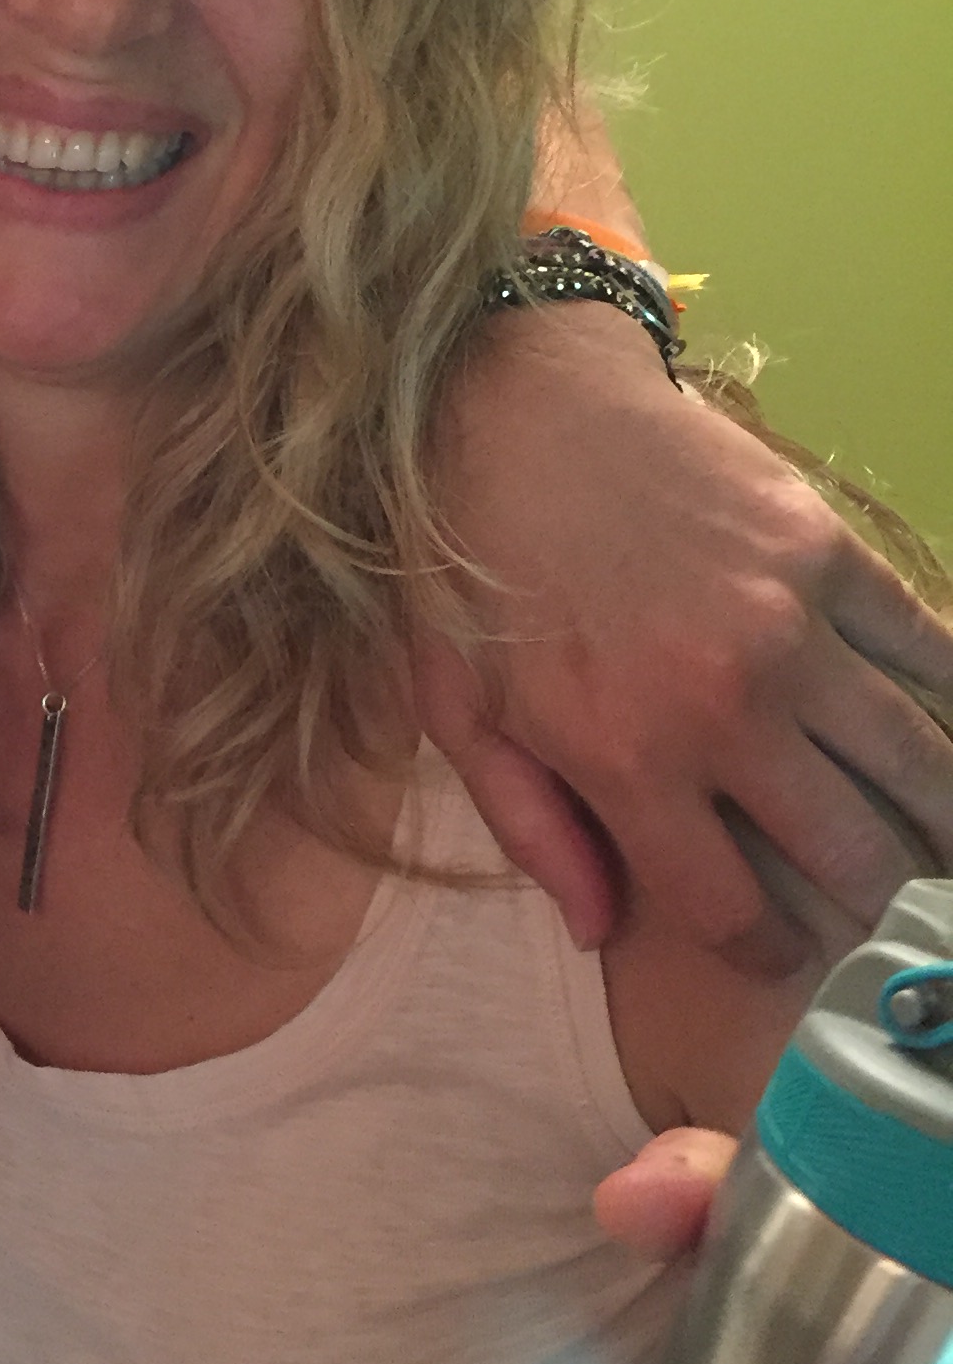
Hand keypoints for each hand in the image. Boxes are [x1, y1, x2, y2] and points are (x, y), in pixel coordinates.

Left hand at [420, 302, 952, 958]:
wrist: (509, 411)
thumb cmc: (467, 574)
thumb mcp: (459, 715)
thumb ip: (534, 831)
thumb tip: (600, 931)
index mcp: (627, 759)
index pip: (737, 908)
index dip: (771, 951)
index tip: (783, 952)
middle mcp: (727, 705)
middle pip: (853, 851)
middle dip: (877, 902)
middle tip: (884, 912)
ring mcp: (793, 627)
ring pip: (917, 762)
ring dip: (944, 822)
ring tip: (945, 855)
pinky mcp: (832, 554)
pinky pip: (932, 652)